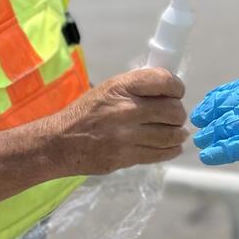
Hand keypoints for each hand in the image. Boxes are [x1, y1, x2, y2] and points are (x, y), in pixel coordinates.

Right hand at [54, 67, 187, 174]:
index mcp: (121, 87)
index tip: (176, 93)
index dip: (177, 87)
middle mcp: (126, 110)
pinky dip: (172, 149)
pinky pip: (161, 153)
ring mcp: (127, 136)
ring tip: (176, 132)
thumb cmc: (86, 112)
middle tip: (174, 116)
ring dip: (178, 133)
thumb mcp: (108, 89)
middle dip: (178, 113)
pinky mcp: (127, 157)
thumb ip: (137, 88)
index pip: (164, 81)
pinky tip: (171, 146)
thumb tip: (169, 91)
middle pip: (173, 110)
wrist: (60, 142)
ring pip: (171, 134)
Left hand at [191, 76, 238, 182]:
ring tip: (200, 140)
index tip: (210, 103)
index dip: (220, 98)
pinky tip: (207, 156)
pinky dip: (218, 151)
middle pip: (226, 107)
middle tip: (198, 121)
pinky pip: (231, 146)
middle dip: (210, 115)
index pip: (236, 90)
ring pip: (224, 126)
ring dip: (210, 134)